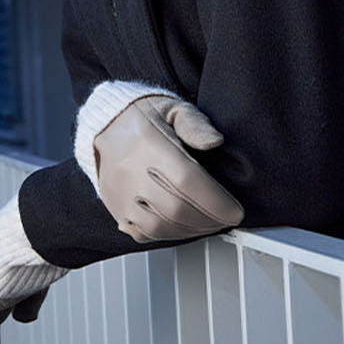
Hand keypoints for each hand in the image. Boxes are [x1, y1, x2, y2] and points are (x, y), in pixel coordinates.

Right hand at [92, 95, 245, 241]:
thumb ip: (196, 124)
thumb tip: (215, 141)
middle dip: (209, 220)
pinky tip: (183, 226)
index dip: (215, 201)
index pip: (186, 180)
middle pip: (175, 208)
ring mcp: (120, 193)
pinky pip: (142, 233)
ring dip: (191, 230)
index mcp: (148, 144)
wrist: (109, 126)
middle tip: (226, 218)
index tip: (234, 210)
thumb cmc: (144, 117)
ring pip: (159, 226)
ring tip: (209, 223)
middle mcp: (130, 171)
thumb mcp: (174, 109)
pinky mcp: (116, 208)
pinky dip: (168, 235)